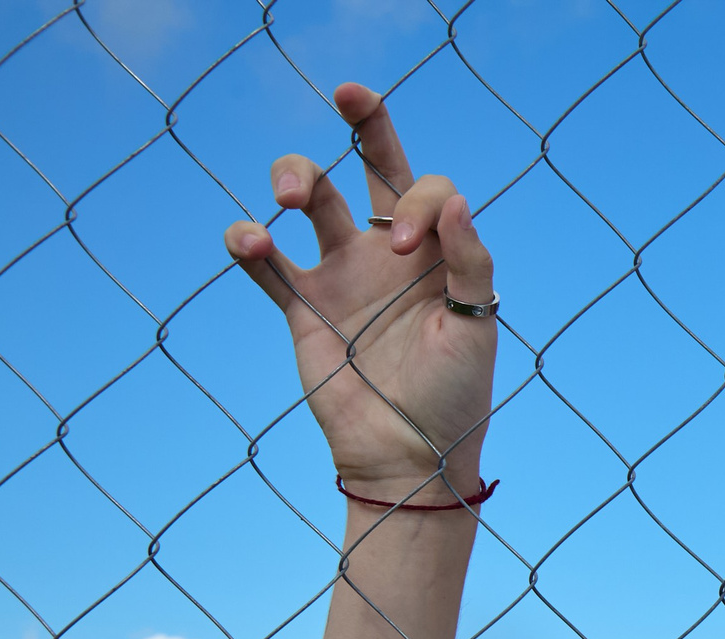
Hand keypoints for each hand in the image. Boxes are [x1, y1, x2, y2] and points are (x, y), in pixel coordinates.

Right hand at [222, 84, 495, 493]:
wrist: (409, 458)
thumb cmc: (454, 397)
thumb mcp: (476, 328)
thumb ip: (469, 263)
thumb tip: (453, 198)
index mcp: (437, 254)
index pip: (423, 189)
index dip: (417, 201)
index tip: (411, 250)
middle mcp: (388, 253)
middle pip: (372, 168)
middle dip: (364, 122)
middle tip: (349, 95)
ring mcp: (342, 275)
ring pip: (313, 198)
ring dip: (295, 176)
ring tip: (289, 200)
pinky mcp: (301, 307)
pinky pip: (265, 263)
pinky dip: (248, 243)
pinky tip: (252, 240)